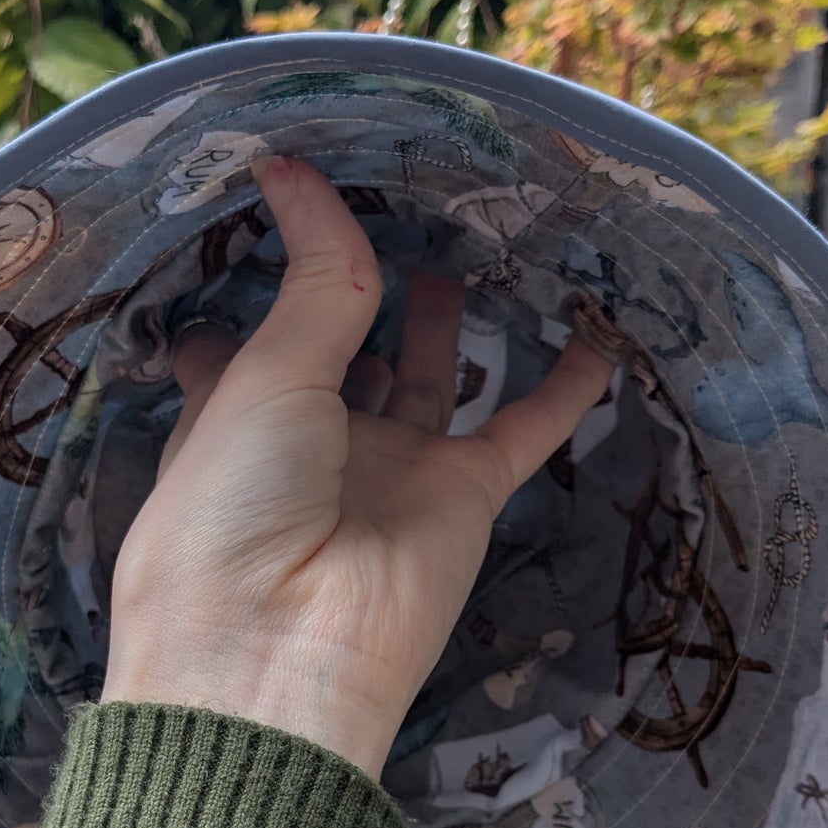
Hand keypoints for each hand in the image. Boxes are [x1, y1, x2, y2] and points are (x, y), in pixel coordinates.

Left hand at [100, 155, 614, 778]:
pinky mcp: (459, 497)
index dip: (251, 281)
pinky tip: (595, 338)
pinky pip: (522, 431)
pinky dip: (563, 390)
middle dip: (355, 286)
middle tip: (388, 201)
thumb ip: (311, 279)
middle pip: (341, 347)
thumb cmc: (233, 512)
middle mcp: (309, 438)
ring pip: (428, 375)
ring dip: (441, 318)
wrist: (280, 659)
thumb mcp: (265, 377)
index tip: (270, 206)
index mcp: (231, 413)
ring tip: (462, 240)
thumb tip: (294, 167)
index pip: (238, 338)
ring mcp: (388, 467)